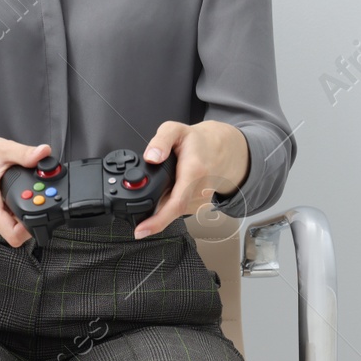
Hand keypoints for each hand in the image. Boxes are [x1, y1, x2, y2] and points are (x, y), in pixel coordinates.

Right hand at [0, 135, 49, 248]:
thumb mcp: (3, 149)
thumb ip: (24, 153)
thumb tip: (44, 152)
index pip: (13, 235)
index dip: (32, 228)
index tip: (42, 211)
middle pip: (18, 233)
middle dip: (32, 218)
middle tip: (38, 197)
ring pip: (15, 230)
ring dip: (25, 216)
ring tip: (27, 195)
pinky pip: (11, 223)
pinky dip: (19, 213)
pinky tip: (20, 197)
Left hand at [132, 120, 248, 238]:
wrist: (222, 149)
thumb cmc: (198, 141)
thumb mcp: (176, 130)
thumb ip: (161, 140)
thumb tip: (151, 157)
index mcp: (194, 171)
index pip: (176, 203)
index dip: (157, 221)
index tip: (141, 230)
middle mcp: (200, 190)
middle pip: (171, 210)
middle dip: (152, 212)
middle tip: (139, 208)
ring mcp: (202, 200)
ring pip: (174, 210)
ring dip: (161, 204)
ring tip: (160, 186)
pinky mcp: (200, 205)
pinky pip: (178, 207)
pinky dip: (169, 201)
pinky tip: (169, 189)